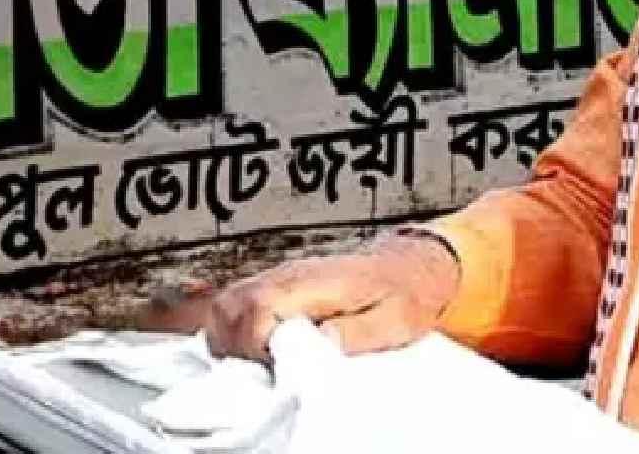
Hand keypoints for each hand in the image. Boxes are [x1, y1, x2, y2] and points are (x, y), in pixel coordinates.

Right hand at [142, 231, 461, 360]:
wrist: (412, 265)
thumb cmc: (405, 294)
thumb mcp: (395, 320)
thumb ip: (355, 333)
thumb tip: (318, 341)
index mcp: (315, 281)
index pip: (257, 306)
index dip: (253, 343)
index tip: (269, 367)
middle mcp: (289, 275)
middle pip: (230, 305)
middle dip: (233, 345)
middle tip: (261, 374)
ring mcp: (280, 279)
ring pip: (226, 305)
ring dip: (230, 340)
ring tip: (258, 368)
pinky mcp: (277, 288)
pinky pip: (237, 305)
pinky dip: (235, 332)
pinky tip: (257, 355)